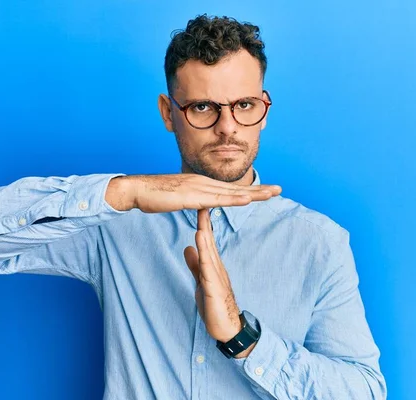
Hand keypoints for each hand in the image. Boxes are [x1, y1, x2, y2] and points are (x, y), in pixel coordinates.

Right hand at [105, 173, 280, 212]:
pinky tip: (247, 199)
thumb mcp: (179, 199)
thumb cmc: (154, 196)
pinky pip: (216, 199)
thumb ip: (193, 201)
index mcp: (201, 184)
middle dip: (259, 189)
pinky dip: (233, 199)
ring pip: (231, 192)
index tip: (266, 192)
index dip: (249, 190)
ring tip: (271, 194)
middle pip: (236, 188)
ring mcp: (198, 188)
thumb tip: (203, 205)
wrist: (136, 190)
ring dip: (253, 193)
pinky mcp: (191, 196)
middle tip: (279, 190)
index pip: (230, 189)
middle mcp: (203, 183)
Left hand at [183, 208, 243, 343]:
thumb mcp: (200, 281)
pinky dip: (204, 256)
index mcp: (213, 266)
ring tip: (201, 219)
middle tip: (202, 202)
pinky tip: (200, 245)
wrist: (227, 328)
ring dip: (206, 236)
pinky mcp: (214, 289)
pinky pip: (208, 270)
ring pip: (210, 253)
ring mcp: (217, 278)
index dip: (202, 224)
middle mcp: (217, 268)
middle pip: (210, 242)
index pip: (207, 241)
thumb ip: (195, 265)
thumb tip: (188, 247)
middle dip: (205, 223)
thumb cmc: (215, 306)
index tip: (198, 206)